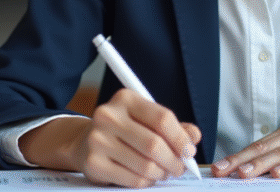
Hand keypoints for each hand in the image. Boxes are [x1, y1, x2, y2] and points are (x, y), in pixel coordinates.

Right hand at [22, 88, 200, 187]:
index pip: (162, 118)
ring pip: (146, 165)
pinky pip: (133, 179)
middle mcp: (108, 115)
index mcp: (125, 98)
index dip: (181, 138)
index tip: (189, 151)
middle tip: (180, 167)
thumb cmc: (123, 130)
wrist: (85, 141)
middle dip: (174, 161)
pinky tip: (147, 176)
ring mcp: (98, 140)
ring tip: (163, 171)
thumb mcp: (146, 119)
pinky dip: (147, 181)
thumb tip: (194, 136)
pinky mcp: (94, 163)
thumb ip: (173, 126)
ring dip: (162, 173)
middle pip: (155, 144)